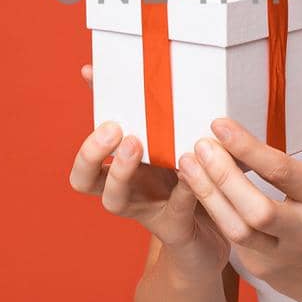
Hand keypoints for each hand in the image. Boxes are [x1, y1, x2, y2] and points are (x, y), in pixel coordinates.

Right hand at [67, 63, 230, 281]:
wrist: (218, 232)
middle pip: (85, 182)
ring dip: (121, 172)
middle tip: (115, 130)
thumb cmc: (186, 181)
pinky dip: (182, 188)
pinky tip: (190, 168)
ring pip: (115, 201)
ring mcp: (147, 212)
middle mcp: (125, 194)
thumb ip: (139, 112)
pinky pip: (175, 209)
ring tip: (136, 144)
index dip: (85, 141)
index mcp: (119, 173)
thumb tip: (96, 69)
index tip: (104, 116)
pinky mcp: (177, 228)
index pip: (84, 163)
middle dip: (91, 155)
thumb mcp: (165, 145)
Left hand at [175, 81, 301, 301]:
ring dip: (208, 197)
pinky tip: (195, 189)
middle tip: (198, 146)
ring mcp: (281, 252)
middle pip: (256, 208)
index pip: (282, 171)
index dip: (247, 148)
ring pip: (236, 230)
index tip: (219, 124)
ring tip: (188, 165)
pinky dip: (212, 213)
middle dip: (222, 177)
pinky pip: (231, 240)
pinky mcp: (262, 268)